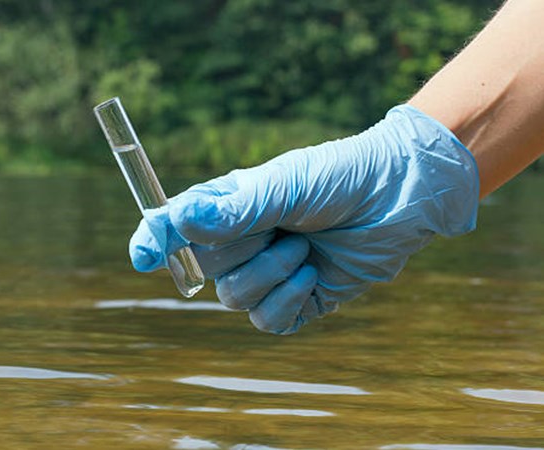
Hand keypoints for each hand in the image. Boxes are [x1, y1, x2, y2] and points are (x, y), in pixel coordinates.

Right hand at [130, 105, 478, 333]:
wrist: (400, 197)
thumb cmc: (340, 175)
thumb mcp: (285, 185)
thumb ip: (233, 208)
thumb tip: (177, 219)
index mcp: (228, 206)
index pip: (175, 228)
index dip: (154, 242)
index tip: (143, 257)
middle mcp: (242, 241)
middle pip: (203, 267)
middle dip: (237, 253)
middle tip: (276, 228)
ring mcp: (269, 272)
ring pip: (234, 298)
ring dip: (270, 274)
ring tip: (304, 246)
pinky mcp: (297, 299)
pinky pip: (268, 320)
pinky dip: (288, 300)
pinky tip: (312, 274)